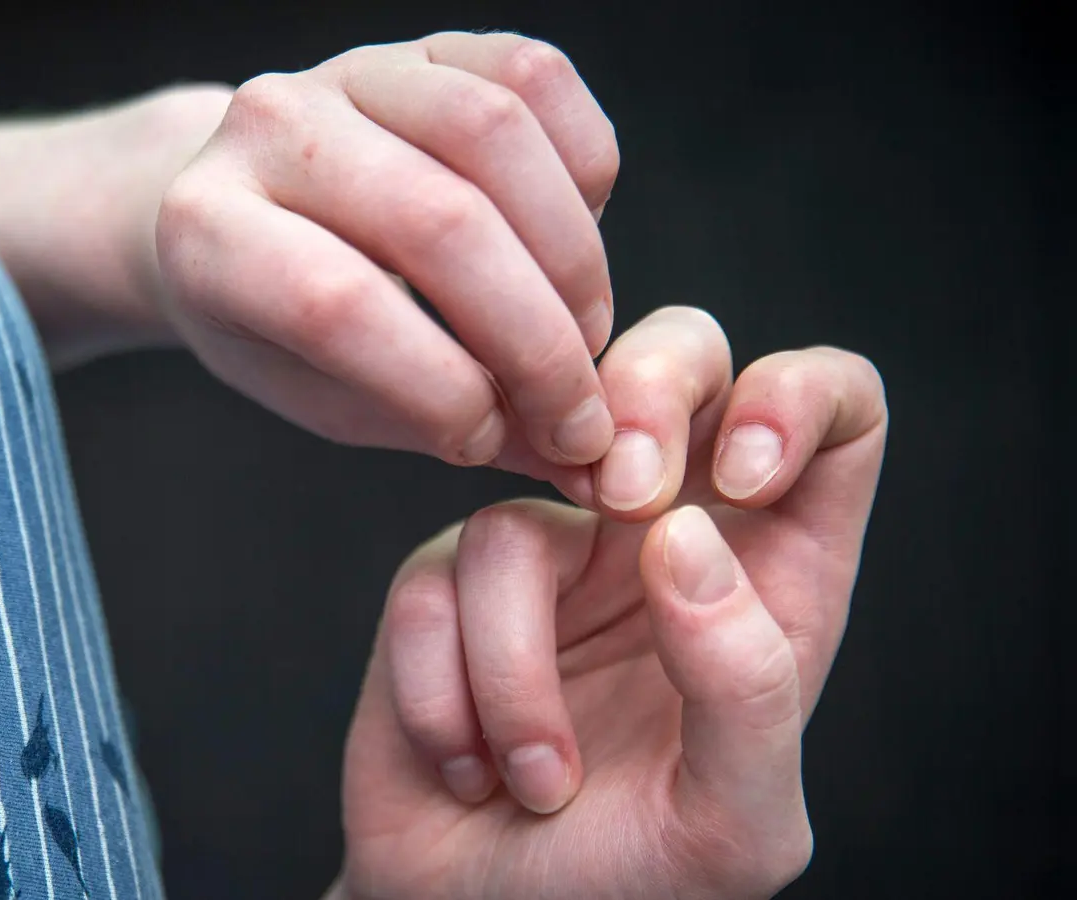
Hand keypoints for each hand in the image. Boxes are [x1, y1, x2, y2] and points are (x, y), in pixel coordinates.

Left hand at [155, 32, 619, 471]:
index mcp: (210, 231)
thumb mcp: (328, 397)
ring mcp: (347, 71)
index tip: (492, 441)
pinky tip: (580, 237)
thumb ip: (439, 425)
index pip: (334, 305)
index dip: (438, 385)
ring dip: (571, 256)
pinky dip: (584, 167)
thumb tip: (581, 464)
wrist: (247, 212)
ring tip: (584, 333)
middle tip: (577, 413)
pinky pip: (535, 76)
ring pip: (495, 133)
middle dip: (535, 338)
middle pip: (437, 220)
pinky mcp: (423, 45)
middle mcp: (267, 129)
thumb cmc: (283, 327)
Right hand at [336, 307, 887, 898]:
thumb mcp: (734, 822)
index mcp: (774, 578)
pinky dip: (447, 692)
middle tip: (620, 495)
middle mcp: (665, 540)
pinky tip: (467, 765)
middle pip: (683, 355)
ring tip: (534, 779)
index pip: (833, 413)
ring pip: (522, 515)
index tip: (738, 480)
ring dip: (516, 674)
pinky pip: (435, 579)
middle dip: (646, 399)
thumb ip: (746, 685)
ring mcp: (552, 552)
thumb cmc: (624, 886)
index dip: (795, 399)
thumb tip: (685, 539)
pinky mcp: (447, 583)